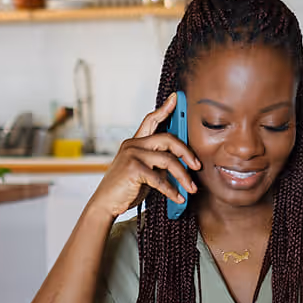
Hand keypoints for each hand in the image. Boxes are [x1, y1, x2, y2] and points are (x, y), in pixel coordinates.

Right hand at [86, 92, 200, 219]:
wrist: (105, 204)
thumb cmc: (125, 188)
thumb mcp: (144, 171)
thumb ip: (159, 163)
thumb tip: (183, 163)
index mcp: (135, 143)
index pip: (151, 120)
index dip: (165, 108)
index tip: (177, 98)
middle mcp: (132, 145)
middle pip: (167, 138)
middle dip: (186, 152)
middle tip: (197, 165)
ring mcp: (132, 155)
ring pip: (168, 160)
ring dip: (183, 176)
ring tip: (191, 188)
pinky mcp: (133, 169)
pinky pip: (160, 178)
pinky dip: (172, 191)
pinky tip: (178, 198)